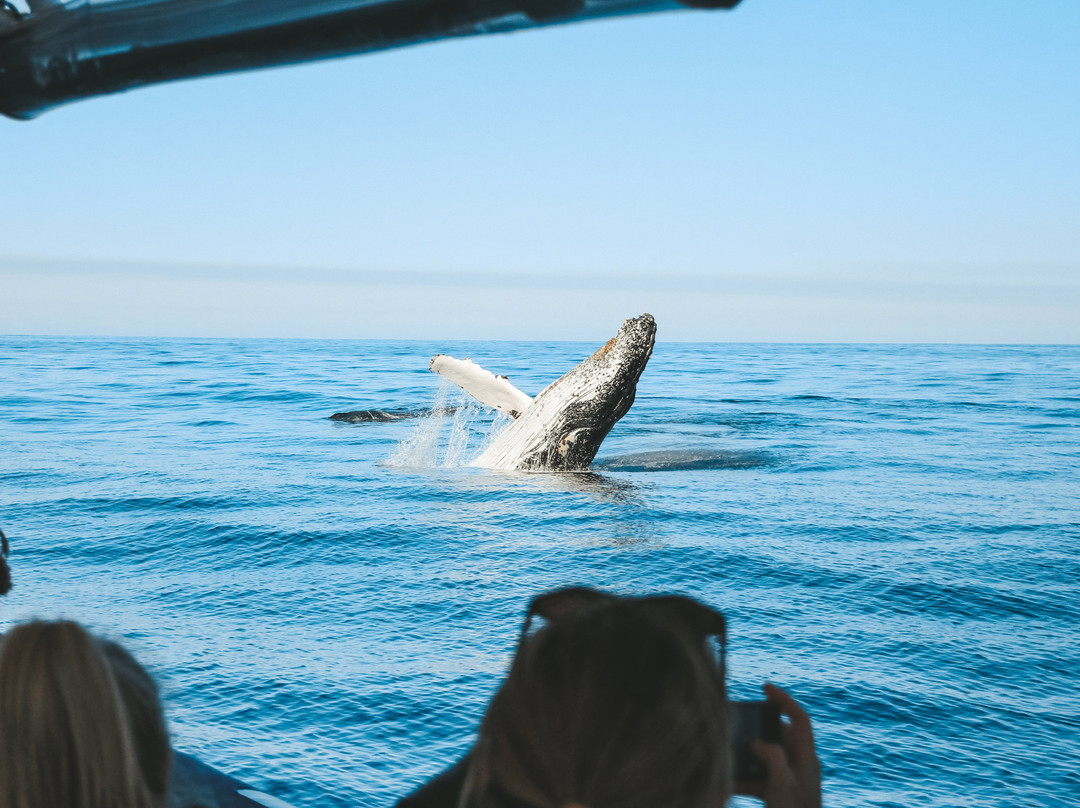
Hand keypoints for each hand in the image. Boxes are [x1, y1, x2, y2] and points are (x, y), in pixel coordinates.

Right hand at [734, 683, 820, 807]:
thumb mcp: (783, 783)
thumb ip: (772, 756)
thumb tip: (757, 743)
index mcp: (806, 757)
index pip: (800, 719)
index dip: (784, 699)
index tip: (764, 687)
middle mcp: (799, 765)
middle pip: (779, 736)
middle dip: (757, 730)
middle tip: (738, 725)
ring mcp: (788, 780)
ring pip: (765, 758)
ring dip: (745, 758)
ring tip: (727, 755)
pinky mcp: (777, 794)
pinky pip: (757, 780)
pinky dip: (742, 780)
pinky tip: (725, 786)